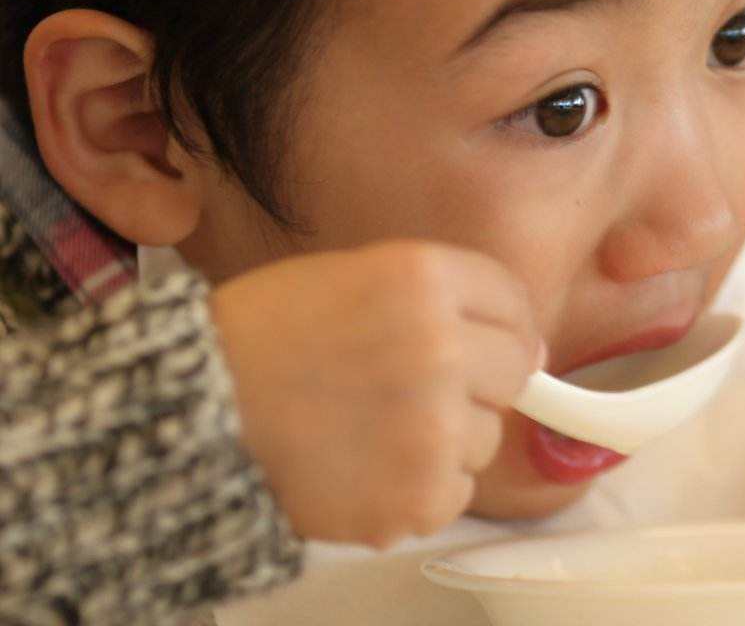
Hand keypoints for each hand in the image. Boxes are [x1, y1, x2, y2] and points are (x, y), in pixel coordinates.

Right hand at [208, 241, 543, 547]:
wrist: (188, 415)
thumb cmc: (256, 342)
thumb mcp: (349, 276)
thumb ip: (440, 296)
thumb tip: (529, 345)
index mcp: (422, 278)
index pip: (513, 300)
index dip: (498, 323)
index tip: (481, 340)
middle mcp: (440, 347)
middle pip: (514, 368)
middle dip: (475, 378)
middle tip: (413, 387)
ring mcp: (434, 427)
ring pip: (486, 435)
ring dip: (446, 435)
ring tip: (374, 427)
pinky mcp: (420, 494)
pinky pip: (457, 490)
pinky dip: (421, 486)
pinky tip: (369, 465)